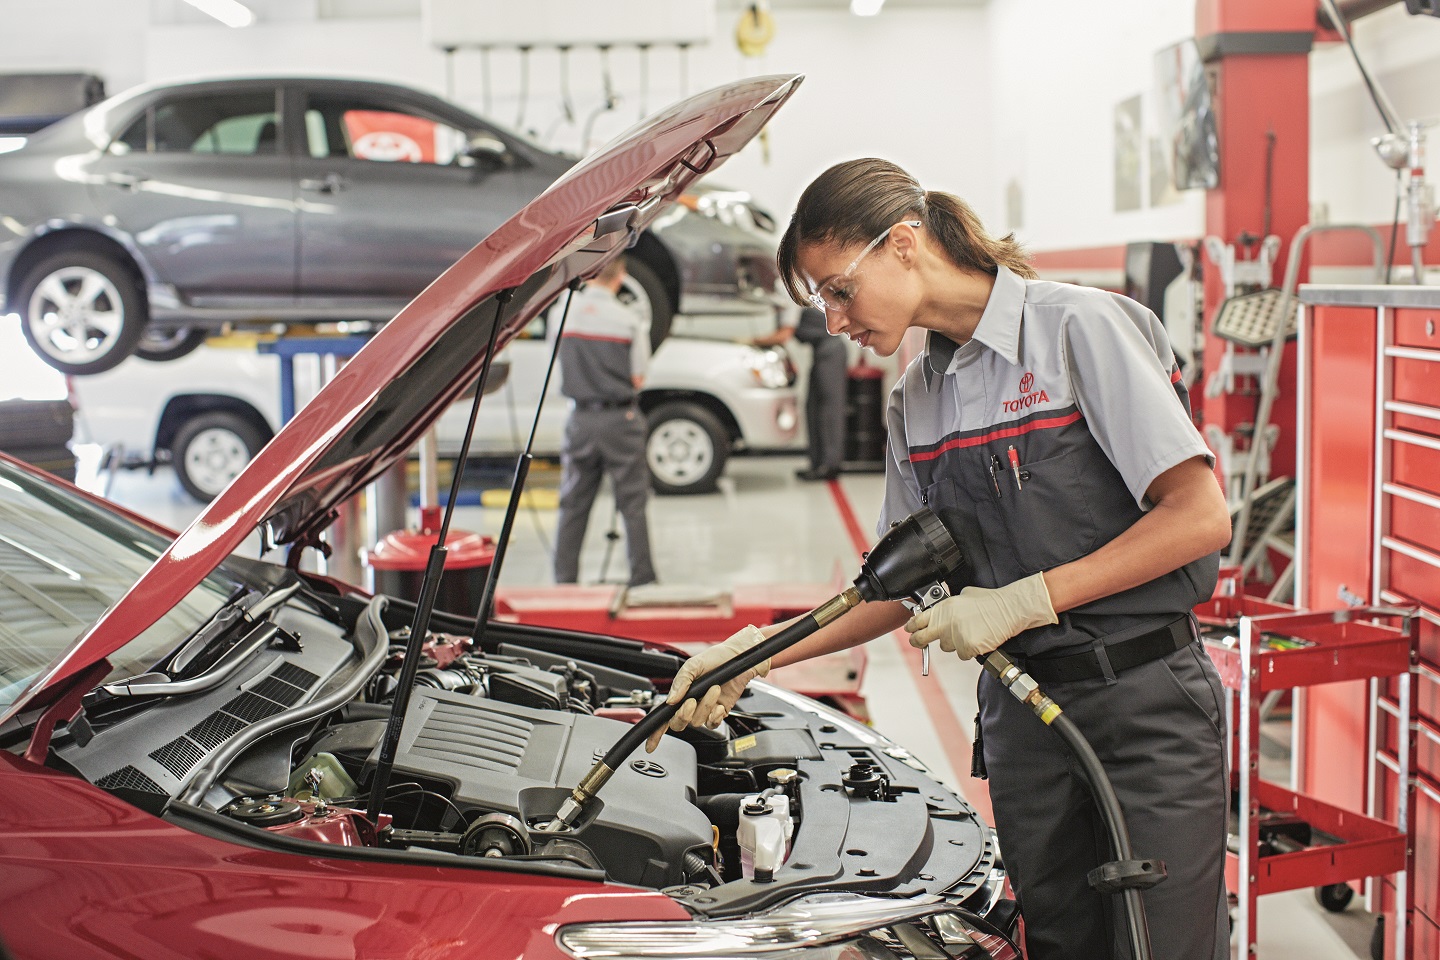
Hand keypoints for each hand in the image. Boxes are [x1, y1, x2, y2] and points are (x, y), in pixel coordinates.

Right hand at [645, 625, 770, 751]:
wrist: (737, 659)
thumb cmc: (714, 659)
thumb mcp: (693, 665)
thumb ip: (680, 682)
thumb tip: (671, 700)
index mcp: (680, 693)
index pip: (663, 716)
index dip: (656, 732)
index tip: (651, 744)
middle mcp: (690, 704)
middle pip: (679, 723)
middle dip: (683, 715)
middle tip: (691, 702)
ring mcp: (704, 709)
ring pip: (698, 721)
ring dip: (706, 706)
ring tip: (714, 689)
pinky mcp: (719, 712)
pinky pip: (713, 724)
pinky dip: (716, 716)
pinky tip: (719, 705)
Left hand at [905, 572, 1057, 660]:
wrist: (1009, 609)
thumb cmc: (991, 601)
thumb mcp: (965, 595)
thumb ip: (950, 605)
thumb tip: (945, 610)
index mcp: (944, 608)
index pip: (918, 620)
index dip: (911, 627)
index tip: (909, 629)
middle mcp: (946, 623)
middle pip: (922, 638)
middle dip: (918, 641)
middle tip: (918, 642)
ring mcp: (955, 637)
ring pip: (947, 647)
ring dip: (955, 643)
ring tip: (970, 632)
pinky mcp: (967, 648)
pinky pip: (963, 654)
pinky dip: (970, 650)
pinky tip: (979, 639)